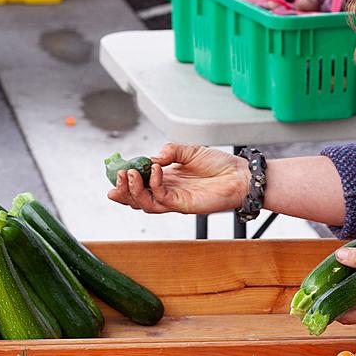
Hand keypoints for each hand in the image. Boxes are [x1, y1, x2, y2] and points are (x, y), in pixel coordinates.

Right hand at [106, 143, 248, 213]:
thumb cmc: (219, 165)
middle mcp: (168, 192)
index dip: (126, 179)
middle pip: (138, 197)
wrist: (240, 175)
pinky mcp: (184, 205)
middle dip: (124, 189)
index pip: (140, 183)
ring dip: (134, 190)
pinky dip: (155, 185)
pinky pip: (163, 198)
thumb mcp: (191, 150)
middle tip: (117, 178)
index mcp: (167, 179)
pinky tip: (156, 170)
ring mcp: (175, 200)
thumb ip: (171, 151)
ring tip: (130, 174)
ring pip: (146, 203)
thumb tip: (153, 157)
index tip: (116, 170)